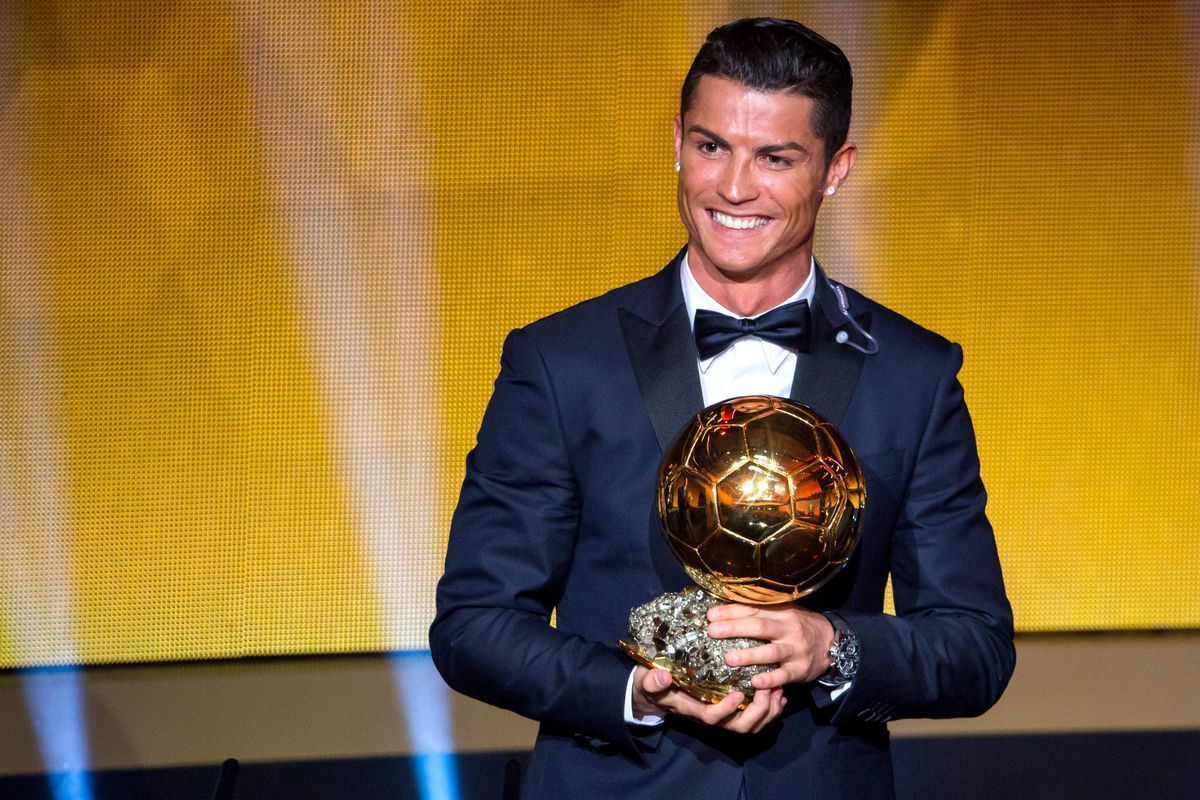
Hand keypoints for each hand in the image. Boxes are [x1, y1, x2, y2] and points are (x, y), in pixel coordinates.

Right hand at [631, 665, 784, 733]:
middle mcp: (710, 716)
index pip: (712, 717)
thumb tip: (663, 676)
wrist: (655, 692)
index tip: (739, 693)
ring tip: (778, 689)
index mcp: (692, 709)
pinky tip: (778, 694)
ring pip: (751, 725)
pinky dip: (770, 710)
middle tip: (768, 688)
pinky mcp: (731, 710)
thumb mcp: (646, 680)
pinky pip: (754, 718)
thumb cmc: (653, 684)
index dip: (727, 710)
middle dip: (758, 711)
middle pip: (739, 726)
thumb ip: (653, 681)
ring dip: (768, 711)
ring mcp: (722, 715)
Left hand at [706, 603, 835, 690]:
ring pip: (771, 652)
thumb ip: (761, 611)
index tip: (711, 615)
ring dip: (749, 655)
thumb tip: (726, 610)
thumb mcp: (784, 613)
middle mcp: (788, 629)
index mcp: (781, 612)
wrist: (831, 642)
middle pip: (759, 627)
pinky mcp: (800, 669)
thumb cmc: (800, 626)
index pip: (753, 610)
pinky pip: (783, 675)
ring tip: (729, 659)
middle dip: (734, 628)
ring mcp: (795, 650)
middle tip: (712, 631)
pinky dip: (770, 679)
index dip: (731, 611)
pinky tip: (755, 682)